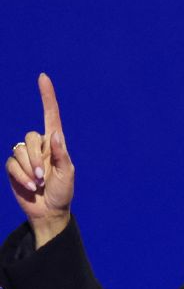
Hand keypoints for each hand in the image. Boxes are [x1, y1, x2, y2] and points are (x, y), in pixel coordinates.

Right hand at [6, 73, 73, 247]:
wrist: (49, 211)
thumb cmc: (63, 192)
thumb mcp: (67, 174)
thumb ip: (61, 154)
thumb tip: (55, 134)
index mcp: (55, 145)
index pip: (50, 116)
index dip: (47, 97)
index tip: (43, 78)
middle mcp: (39, 147)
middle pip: (30, 137)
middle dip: (35, 157)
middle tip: (43, 176)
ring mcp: (25, 157)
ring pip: (18, 150)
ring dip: (28, 169)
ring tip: (38, 183)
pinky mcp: (14, 167)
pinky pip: (11, 163)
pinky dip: (20, 176)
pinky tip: (29, 186)